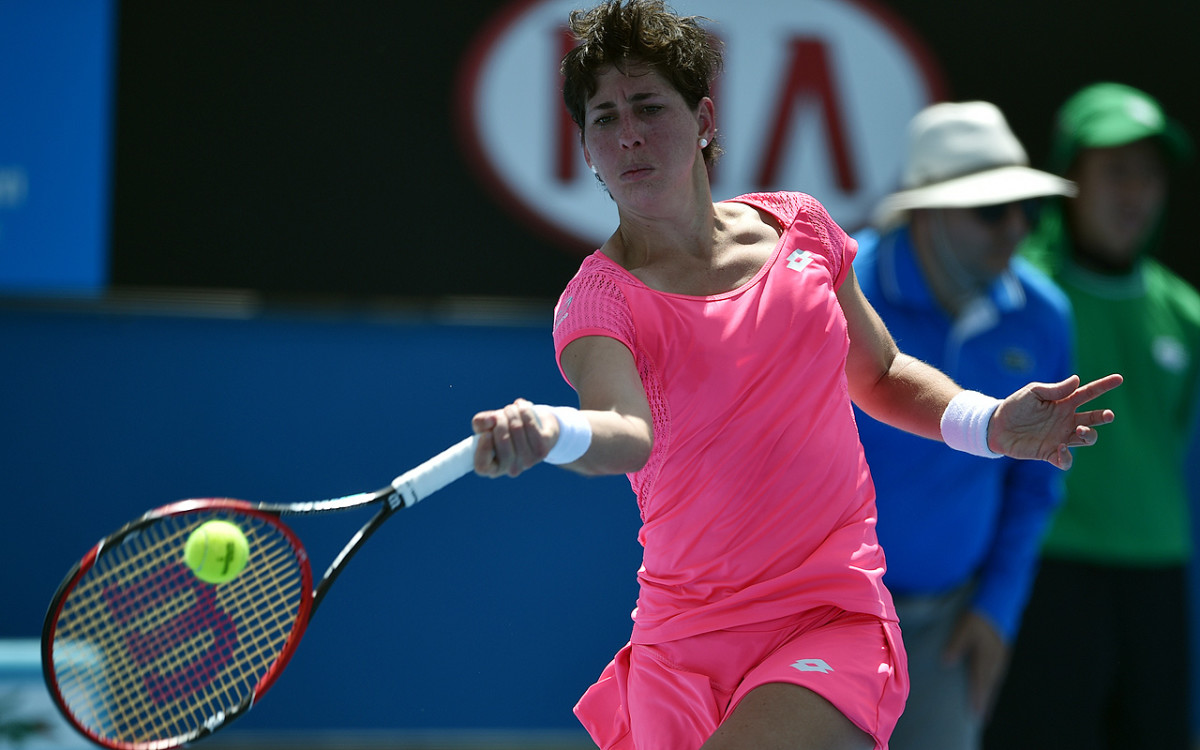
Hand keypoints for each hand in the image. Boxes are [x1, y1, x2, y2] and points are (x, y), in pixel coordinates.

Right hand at [471, 398, 557, 477]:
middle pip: (503, 440)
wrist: (536, 428)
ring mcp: (528, 462)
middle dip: (499, 419)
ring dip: (511, 412)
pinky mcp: (542, 450)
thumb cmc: (505, 429)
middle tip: (499, 414)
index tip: (486, 433)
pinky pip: (530, 423)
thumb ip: (480, 423)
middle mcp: (511, 469)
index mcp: (493, 468)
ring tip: (509, 409)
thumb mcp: (487, 426)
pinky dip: (523, 410)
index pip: (482, 466)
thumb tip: (490, 420)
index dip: (483, 448)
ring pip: (516, 428)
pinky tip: (520, 405)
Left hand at [942, 610, 1008, 718]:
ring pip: (995, 679)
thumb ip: (955, 645)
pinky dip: (994, 682)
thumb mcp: (962, 628)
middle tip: (981, 717)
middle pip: (989, 685)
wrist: (998, 601)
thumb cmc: (977, 615)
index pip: (980, 682)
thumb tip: (946, 662)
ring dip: (990, 693)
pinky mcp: (1003, 651)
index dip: (977, 698)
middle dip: (985, 701)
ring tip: (986, 706)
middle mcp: (995, 659)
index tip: (975, 713)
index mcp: (985, 656)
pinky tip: (991, 685)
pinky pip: (998, 672)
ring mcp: (1001, 655)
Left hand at [988, 373, 1122, 468]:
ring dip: (1089, 435)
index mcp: (1063, 403)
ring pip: (1086, 439)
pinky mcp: (1049, 452)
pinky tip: (1062, 448)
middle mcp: (1066, 421)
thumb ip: (1054, 389)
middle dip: (1103, 417)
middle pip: (1093, 419)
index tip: (1119, 378)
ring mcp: (1060, 437)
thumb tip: (1077, 379)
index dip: (1104, 386)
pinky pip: (1065, 460)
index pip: (1088, 393)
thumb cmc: (1015, 406)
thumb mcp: (1032, 392)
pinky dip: (1067, 456)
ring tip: (1081, 429)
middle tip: (1108, 415)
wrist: (995, 426)